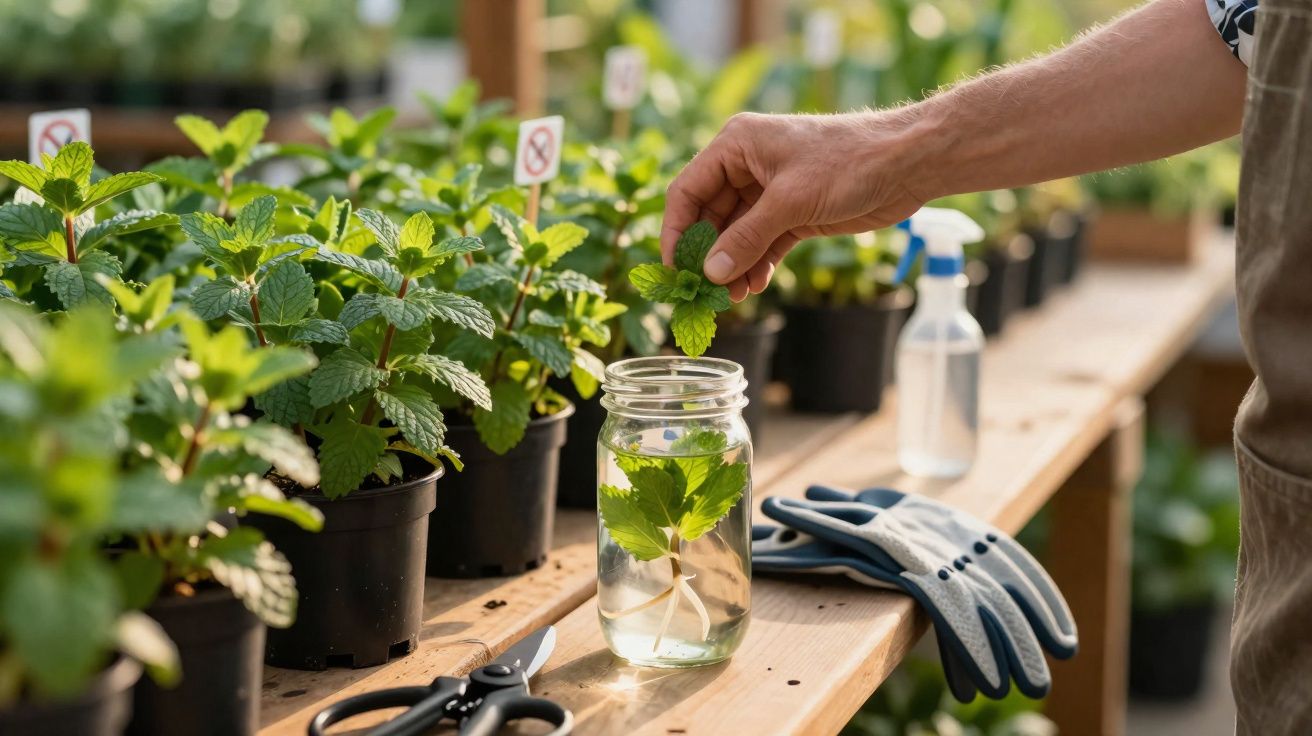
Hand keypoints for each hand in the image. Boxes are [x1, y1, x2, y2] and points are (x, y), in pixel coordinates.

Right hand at [662, 111, 931, 300]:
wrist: (907, 162)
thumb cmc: (849, 162)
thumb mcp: (791, 201)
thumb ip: (747, 238)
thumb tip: (710, 273)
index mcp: (736, 145)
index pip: (688, 190)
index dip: (676, 231)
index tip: (674, 269)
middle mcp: (747, 165)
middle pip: (709, 216)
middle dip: (708, 255)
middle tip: (704, 293)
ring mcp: (770, 191)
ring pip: (737, 235)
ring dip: (732, 265)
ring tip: (732, 297)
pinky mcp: (794, 213)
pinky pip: (763, 243)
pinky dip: (756, 264)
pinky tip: (753, 286)